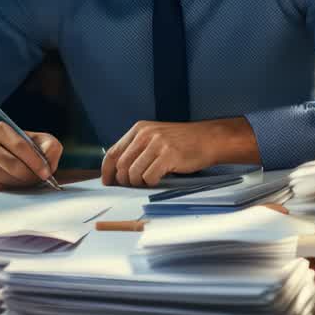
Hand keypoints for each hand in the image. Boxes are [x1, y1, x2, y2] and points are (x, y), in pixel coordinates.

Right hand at [0, 122, 62, 190]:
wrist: (15, 157)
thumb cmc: (31, 147)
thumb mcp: (43, 140)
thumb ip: (51, 147)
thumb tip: (47, 162)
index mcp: (0, 130)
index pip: (19, 146)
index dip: (35, 160)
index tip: (47, 172)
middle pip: (14, 164)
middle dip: (32, 173)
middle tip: (43, 178)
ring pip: (11, 178)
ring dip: (27, 181)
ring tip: (32, 175)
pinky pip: (8, 189)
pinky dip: (20, 187)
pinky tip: (23, 180)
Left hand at [100, 117, 258, 186]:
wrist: (207, 139)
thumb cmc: (181, 142)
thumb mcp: (155, 138)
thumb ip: (137, 149)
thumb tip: (117, 171)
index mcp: (139, 129)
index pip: (113, 152)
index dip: (107, 170)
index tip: (107, 182)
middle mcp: (145, 134)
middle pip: (121, 165)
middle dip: (124, 180)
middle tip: (132, 185)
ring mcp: (157, 144)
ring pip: (134, 173)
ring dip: (139, 183)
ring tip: (149, 180)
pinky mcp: (168, 155)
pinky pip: (150, 177)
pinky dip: (151, 183)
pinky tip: (159, 179)